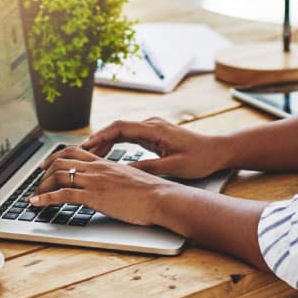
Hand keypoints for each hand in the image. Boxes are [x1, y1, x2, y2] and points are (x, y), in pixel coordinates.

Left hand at [29, 146, 173, 225]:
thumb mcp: (130, 179)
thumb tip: (112, 185)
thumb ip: (117, 178)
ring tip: (34, 195)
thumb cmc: (151, 192)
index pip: (75, 152)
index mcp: (106, 163)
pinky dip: (44, 198)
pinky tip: (36, 203)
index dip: (56, 157)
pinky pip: (62, 195)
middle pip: (61, 161)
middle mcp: (97, 168)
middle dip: (44, 172)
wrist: (160, 197)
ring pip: (58, 176)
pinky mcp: (93, 196)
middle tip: (36, 181)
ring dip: (41, 186)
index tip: (46, 165)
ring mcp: (94, 181)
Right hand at [82, 117, 229, 179]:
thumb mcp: (174, 167)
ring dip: (105, 143)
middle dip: (97, 140)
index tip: (85, 146)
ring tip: (87, 156)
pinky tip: (106, 155)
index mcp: (155, 129)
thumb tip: (125, 172)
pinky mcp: (154, 135)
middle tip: (79, 154)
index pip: (120, 127)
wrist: (218, 151)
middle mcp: (151, 125)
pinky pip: (129, 137)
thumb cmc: (200, 158)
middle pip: (117, 128)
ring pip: (121, 132)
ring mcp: (152, 128)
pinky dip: (115, 145)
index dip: (100, 136)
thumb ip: (149, 168)